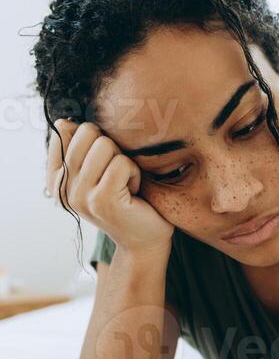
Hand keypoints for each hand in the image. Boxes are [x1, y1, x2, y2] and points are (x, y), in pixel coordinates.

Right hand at [46, 118, 173, 252]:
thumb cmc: (125, 196)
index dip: (92, 137)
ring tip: (124, 183)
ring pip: (105, 145)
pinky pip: (121, 163)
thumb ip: (80, 145)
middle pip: (87, 131)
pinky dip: (134, 172)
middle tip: (116, 173)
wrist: (143, 237)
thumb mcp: (97, 168)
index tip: (100, 163)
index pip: (63, 130)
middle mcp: (61, 186)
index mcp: (56, 176)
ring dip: (124, 160)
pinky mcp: (102, 201)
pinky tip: (132, 192)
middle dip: (111, 146)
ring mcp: (80, 195)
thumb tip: (65, 121)